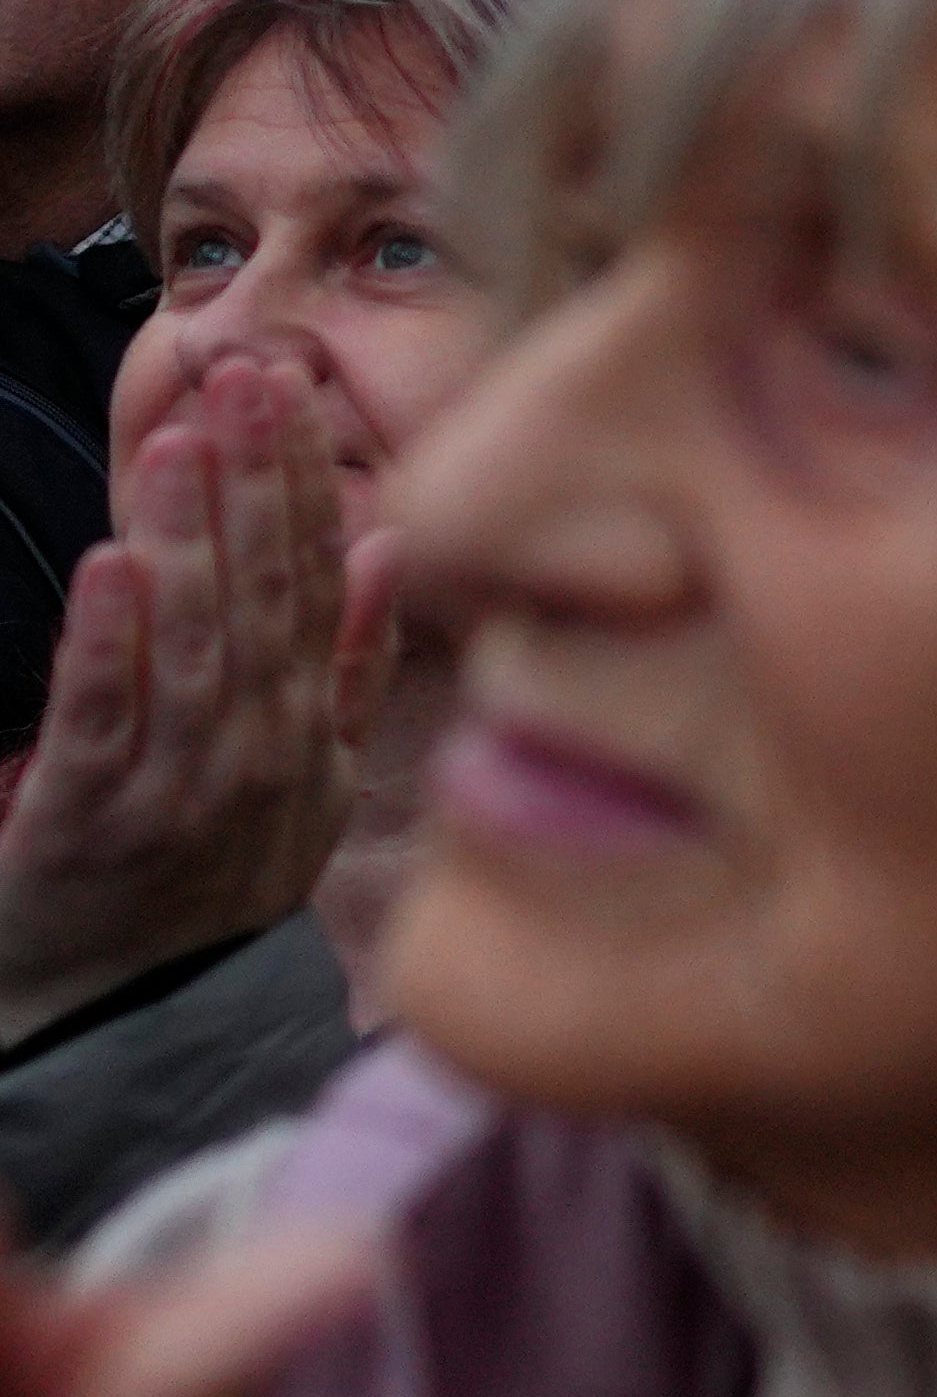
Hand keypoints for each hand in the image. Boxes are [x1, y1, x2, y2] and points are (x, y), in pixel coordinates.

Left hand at [0, 366, 387, 1049]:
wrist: (118, 1015)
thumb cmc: (206, 882)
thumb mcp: (303, 777)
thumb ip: (345, 665)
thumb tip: (388, 547)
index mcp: (310, 741)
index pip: (316, 591)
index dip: (302, 486)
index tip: (286, 391)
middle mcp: (260, 765)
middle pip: (263, 606)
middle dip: (254, 486)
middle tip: (244, 381)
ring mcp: (179, 798)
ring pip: (194, 652)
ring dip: (190, 539)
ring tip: (182, 443)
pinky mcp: (87, 827)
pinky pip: (102, 725)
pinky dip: (108, 647)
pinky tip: (113, 566)